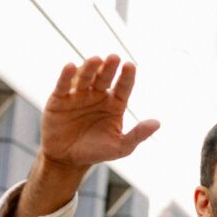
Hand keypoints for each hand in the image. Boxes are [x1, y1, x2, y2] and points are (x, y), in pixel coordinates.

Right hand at [41, 55, 159, 171]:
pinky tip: (71, 67)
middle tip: (114, 57)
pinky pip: (63, 85)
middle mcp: (98, 95)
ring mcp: (78, 95)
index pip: (123, 87)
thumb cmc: (96, 152)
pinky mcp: (59, 99)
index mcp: (115, 104)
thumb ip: (138, 135)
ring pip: (85, 78)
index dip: (127, 76)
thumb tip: (157, 123)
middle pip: (104, 78)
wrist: (68, 159)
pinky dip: (66, 76)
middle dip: (109, 68)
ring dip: (90, 68)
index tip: (130, 65)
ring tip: (96, 59)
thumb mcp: (121, 147)